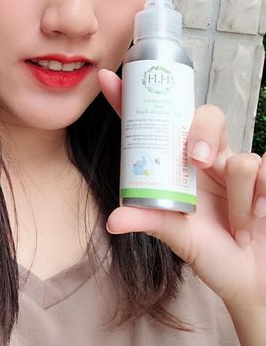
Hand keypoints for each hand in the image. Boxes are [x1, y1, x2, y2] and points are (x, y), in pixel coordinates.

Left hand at [98, 69, 265, 321]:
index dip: (134, 100)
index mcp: (180, 164)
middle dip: (202, 132)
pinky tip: (256, 221)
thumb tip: (112, 220)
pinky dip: (258, 201)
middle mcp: (209, 157)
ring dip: (237, 198)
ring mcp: (239, 167)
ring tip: (235, 227)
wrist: (252, 280)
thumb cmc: (212, 253)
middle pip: (207, 116)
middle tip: (196, 159)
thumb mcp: (176, 236)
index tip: (108, 79)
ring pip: (241, 157)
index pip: (157, 123)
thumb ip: (148, 221)